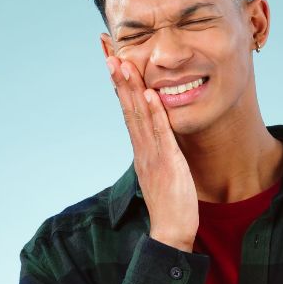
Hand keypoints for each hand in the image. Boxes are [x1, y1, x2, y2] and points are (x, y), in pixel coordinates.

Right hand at [105, 56, 198, 251]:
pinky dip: (154, 114)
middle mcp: (141, 149)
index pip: (128, 111)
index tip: (114, 61)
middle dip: (120, 80)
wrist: (171, 231)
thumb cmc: (170, 201)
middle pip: (127, 108)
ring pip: (138, 117)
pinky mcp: (166, 164)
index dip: (121, 86)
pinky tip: (151, 95)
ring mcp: (151, 155)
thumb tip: (160, 130)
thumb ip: (159, 148)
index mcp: (141, 148)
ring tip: (124, 64)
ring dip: (131, 89)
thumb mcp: (163, 168)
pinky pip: (160, 135)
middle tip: (111, 53)